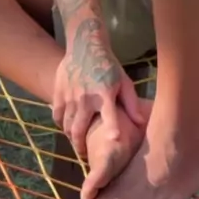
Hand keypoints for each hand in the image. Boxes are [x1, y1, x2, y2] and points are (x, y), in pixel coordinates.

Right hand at [54, 41, 142, 156]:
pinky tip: (68, 125)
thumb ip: (132, 103)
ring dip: (71, 136)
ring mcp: (69, 95)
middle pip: (79, 130)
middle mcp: (86, 97)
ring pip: (66, 126)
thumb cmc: (108, 65)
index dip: (112, 128)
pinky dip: (61, 124)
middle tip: (85, 153)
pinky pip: (57, 116)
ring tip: (77, 140)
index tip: (114, 140)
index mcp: (105, 93)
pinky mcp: (58, 92)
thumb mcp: (124, 81)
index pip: (110, 115)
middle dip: (81, 146)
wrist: (86, 45)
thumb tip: (141, 123)